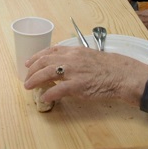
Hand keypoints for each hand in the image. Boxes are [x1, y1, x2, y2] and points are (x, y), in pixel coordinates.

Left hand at [22, 46, 147, 107]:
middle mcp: (70, 58)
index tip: (28, 62)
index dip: (36, 56)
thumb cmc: (107, 66)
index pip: (50, 51)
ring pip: (47, 73)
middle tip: (26, 78)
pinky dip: (48, 94)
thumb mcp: (88, 56)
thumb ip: (74, 59)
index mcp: (73, 50)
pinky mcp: (77, 85)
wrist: (120, 74)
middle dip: (32, 69)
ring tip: (28, 86)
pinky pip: (58, 89)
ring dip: (35, 80)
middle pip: (44, 61)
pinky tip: (44, 97)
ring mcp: (73, 72)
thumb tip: (62, 66)